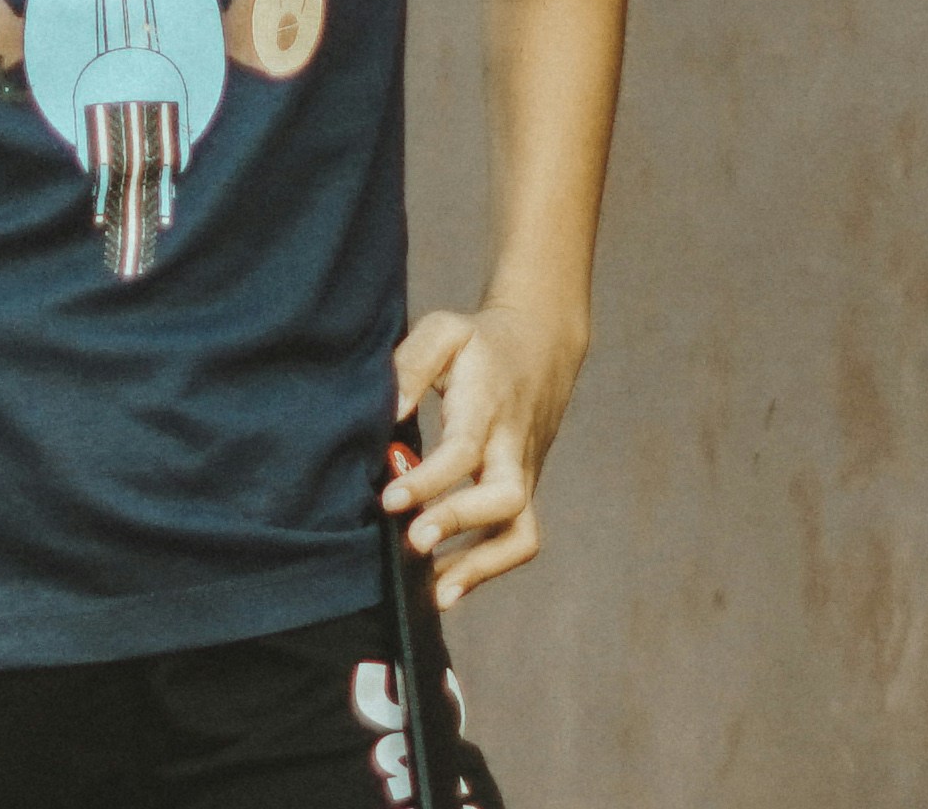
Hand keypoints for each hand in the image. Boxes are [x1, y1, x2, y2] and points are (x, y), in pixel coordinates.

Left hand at [388, 295, 585, 603]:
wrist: (542, 347)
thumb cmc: (480, 340)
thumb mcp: (444, 332)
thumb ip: (411, 365)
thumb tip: (386, 411)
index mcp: (488, 408)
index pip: (463, 452)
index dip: (428, 481)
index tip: (388, 502)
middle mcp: (511, 448)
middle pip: (505, 500)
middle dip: (459, 527)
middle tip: (411, 546)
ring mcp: (522, 474)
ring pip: (521, 533)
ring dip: (480, 567)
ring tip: (432, 595)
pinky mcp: (521, 490)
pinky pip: (514, 538)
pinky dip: (485, 567)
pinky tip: (445, 587)